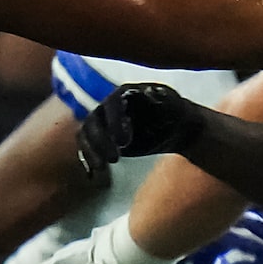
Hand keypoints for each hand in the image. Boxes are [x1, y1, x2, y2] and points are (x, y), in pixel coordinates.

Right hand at [75, 83, 204, 180]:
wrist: (175, 128)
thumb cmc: (175, 113)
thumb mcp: (174, 105)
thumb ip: (163, 99)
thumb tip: (151, 91)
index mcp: (125, 93)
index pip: (111, 104)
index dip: (114, 122)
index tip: (122, 142)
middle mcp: (108, 106)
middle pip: (94, 120)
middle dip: (100, 140)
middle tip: (114, 159)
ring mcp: (103, 121)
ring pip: (86, 133)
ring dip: (91, 151)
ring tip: (102, 166)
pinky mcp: (102, 137)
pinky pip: (88, 146)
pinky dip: (89, 158)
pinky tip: (94, 172)